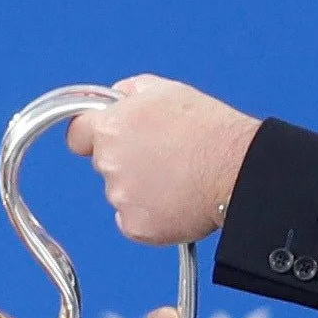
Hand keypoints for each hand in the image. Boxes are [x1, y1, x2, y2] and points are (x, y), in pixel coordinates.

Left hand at [65, 76, 261, 245]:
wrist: (240, 170)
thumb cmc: (210, 129)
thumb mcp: (167, 90)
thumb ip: (129, 92)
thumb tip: (115, 98)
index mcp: (111, 128)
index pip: (77, 135)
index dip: (91, 135)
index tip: (104, 139)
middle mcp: (109, 163)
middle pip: (105, 164)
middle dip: (127, 160)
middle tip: (165, 156)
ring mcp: (121, 198)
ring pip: (122, 193)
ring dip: (143, 188)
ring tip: (180, 177)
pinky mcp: (136, 226)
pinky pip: (135, 221)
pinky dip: (153, 215)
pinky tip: (179, 200)